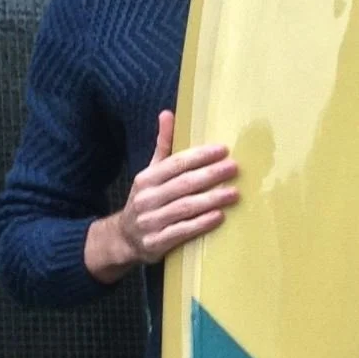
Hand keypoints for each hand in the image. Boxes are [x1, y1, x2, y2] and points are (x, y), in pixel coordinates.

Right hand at [85, 110, 238, 280]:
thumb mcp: (150, 173)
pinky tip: (219, 216)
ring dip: (211, 199)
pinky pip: (181, 231)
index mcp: (146, 178)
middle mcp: (146, 198)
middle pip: (183, 184)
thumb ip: (163, 146)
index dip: (199, 156)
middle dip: (210, 175)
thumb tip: (167, 113)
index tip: (223, 150)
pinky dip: (201, 224)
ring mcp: (150, 222)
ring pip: (185, 207)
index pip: (175, 163)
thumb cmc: (147, 201)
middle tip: (234, 168)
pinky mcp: (156, 243)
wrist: (124, 238)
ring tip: (234, 193)